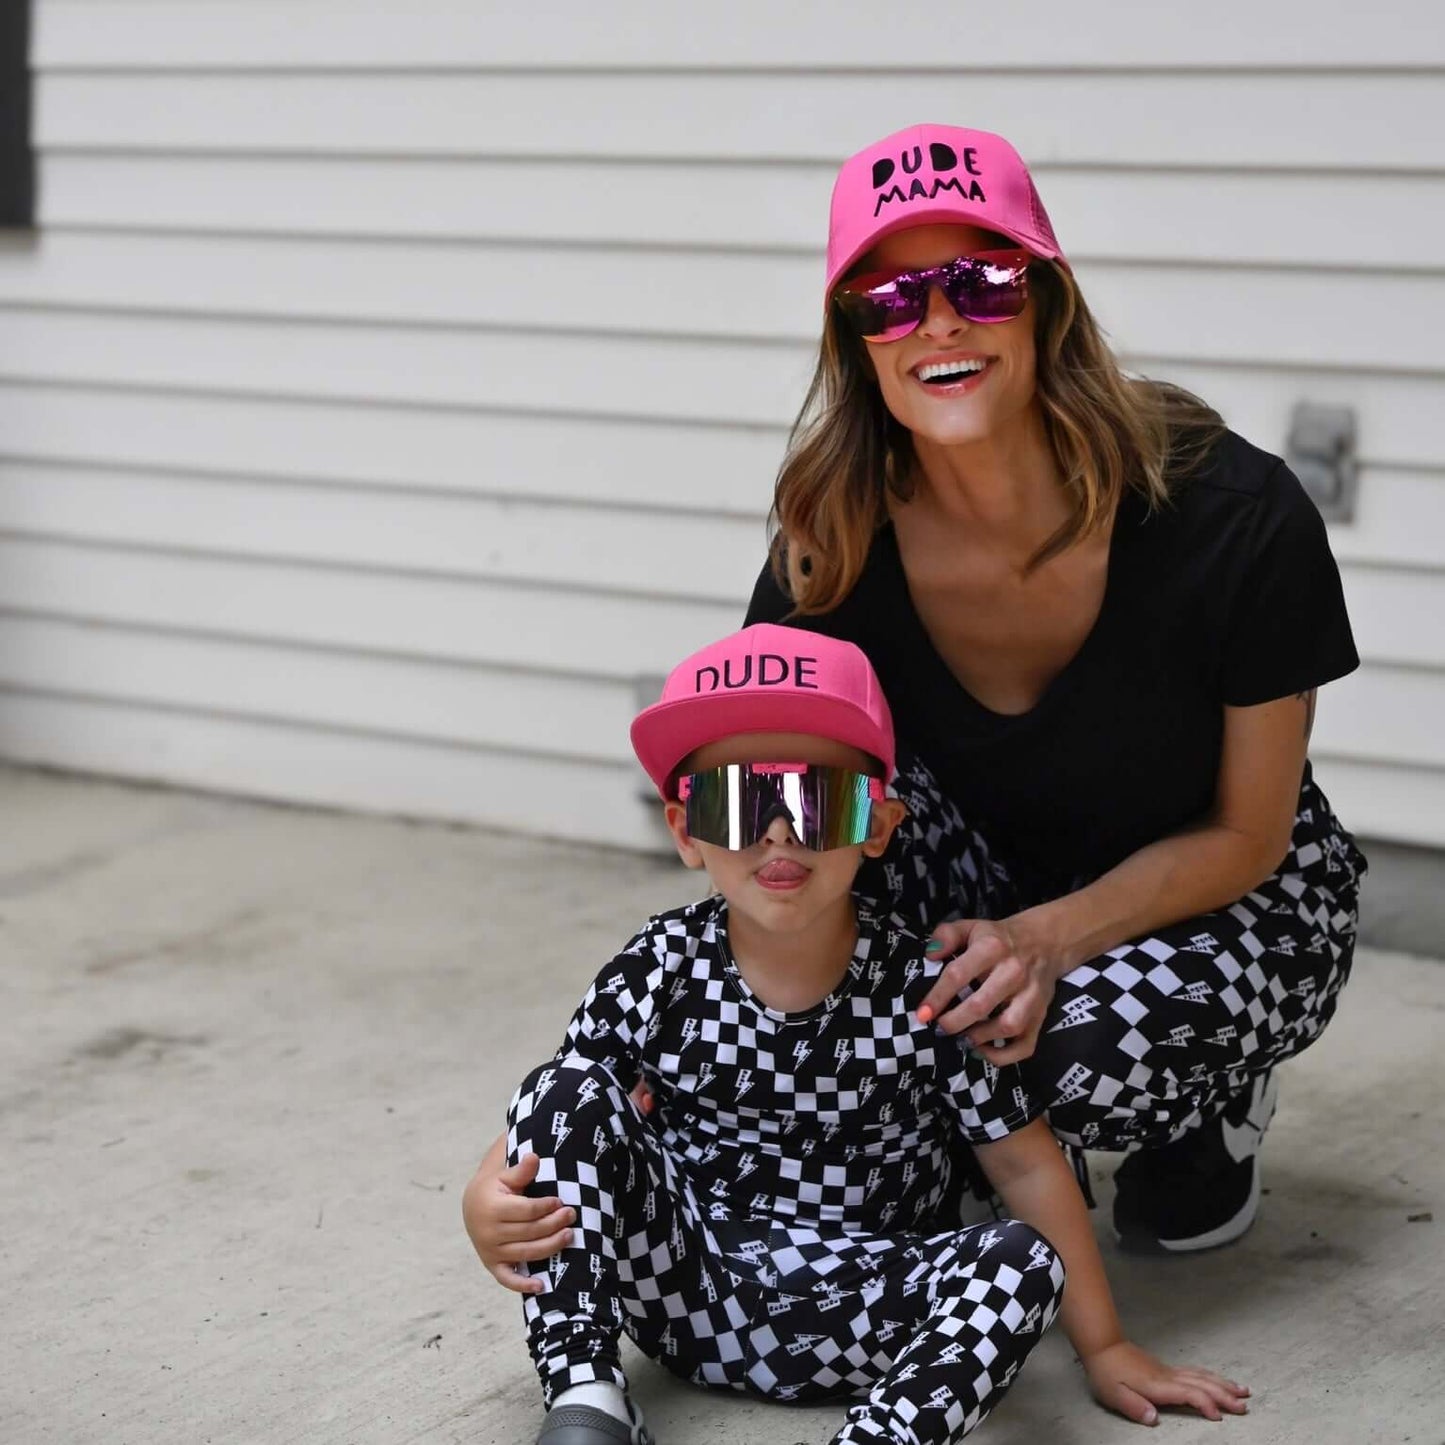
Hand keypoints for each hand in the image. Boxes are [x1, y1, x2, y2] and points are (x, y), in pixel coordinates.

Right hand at [461, 1152, 573, 1294]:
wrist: (473, 1206)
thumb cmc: (496, 1188)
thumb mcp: (506, 1175)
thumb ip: (521, 1170)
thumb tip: (534, 1157)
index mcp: (492, 1208)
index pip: (526, 1211)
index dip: (546, 1207)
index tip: (560, 1201)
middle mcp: (488, 1232)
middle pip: (529, 1232)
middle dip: (553, 1224)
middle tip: (571, 1215)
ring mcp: (490, 1251)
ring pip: (526, 1253)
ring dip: (550, 1246)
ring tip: (569, 1236)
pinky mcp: (492, 1264)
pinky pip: (507, 1278)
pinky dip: (523, 1284)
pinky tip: (541, 1286)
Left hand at [916, 918, 1056, 1063]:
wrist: (1046, 941)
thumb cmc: (999, 939)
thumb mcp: (971, 927)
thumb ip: (946, 936)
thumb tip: (930, 956)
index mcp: (992, 948)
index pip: (958, 975)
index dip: (937, 997)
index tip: (922, 1014)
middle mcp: (1013, 972)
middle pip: (980, 1006)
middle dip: (953, 1022)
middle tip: (939, 1028)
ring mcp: (1031, 996)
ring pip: (1006, 1026)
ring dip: (978, 1038)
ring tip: (961, 1038)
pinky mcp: (1041, 1015)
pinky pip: (1025, 1045)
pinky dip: (1004, 1056)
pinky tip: (983, 1050)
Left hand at [1084, 1340, 1248, 1424]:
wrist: (1103, 1346)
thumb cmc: (1106, 1373)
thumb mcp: (1113, 1394)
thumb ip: (1134, 1407)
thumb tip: (1154, 1419)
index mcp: (1157, 1386)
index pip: (1188, 1394)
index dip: (1204, 1404)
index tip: (1218, 1417)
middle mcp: (1168, 1377)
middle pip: (1202, 1384)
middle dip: (1224, 1395)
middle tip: (1245, 1406)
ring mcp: (1169, 1371)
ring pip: (1201, 1376)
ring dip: (1223, 1384)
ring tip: (1243, 1391)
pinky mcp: (1167, 1369)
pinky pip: (1195, 1372)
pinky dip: (1211, 1377)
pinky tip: (1218, 1380)